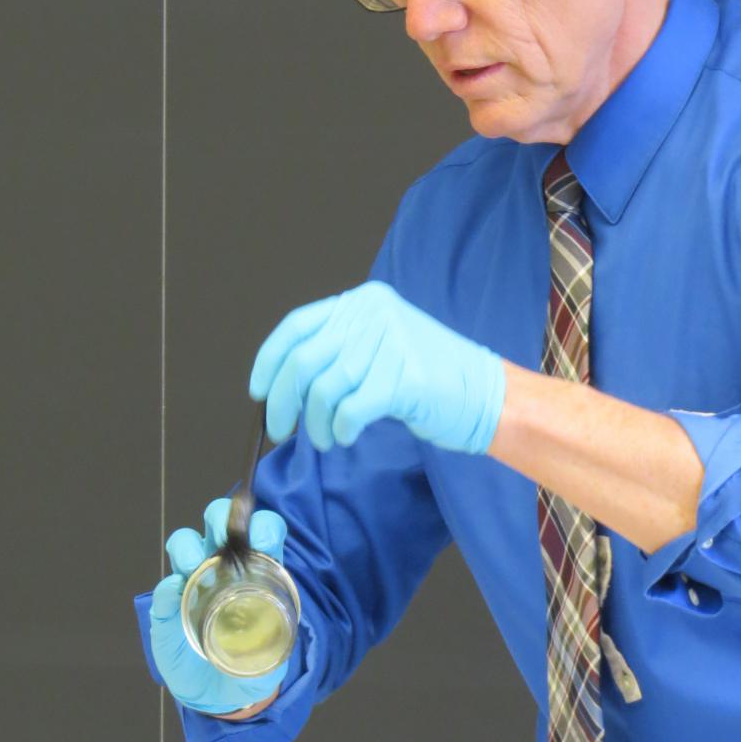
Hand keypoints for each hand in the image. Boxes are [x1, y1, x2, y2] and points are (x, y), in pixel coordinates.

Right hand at [149, 497, 289, 715]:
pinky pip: (164, 588)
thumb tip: (263, 627)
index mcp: (257, 568)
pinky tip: (175, 595)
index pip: (262, 529)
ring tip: (193, 567)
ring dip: (188, 548)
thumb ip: (273, 649)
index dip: (264, 526)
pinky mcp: (167, 607)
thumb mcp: (272, 659)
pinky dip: (168, 588)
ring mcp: (192, 582)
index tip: (265, 539)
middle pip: (219, 521)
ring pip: (185, 542)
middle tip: (223, 542)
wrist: (219, 696)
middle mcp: (223, 565)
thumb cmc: (252, 667)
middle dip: (221, 519)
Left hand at [249, 279, 505, 453]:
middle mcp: (373, 315)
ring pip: (323, 390)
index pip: (296, 326)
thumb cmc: (425, 379)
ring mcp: (390, 344)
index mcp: (363, 302)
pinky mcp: (405, 379)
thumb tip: (279, 385)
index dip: (268, 360)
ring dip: (315, 424)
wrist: (484, 395)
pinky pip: (350, 411)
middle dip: (282, 402)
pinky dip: (339, 429)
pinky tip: (345, 436)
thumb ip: (337, 351)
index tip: (257, 392)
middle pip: (303, 361)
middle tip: (280, 430)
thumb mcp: (378, 346)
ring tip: (324, 439)